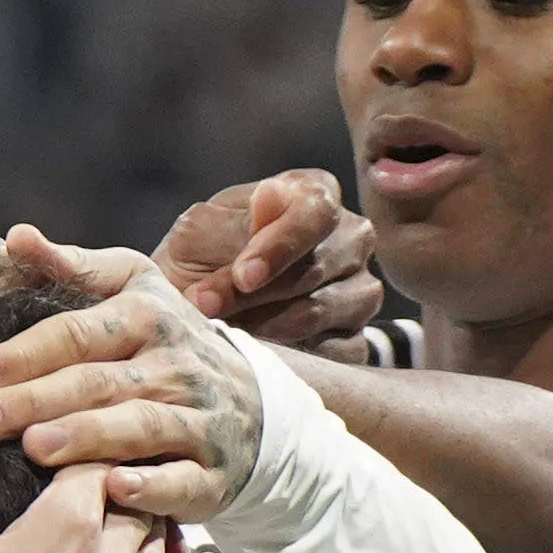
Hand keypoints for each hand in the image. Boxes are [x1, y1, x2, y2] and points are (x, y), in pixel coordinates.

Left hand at [0, 265, 266, 523]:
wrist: (253, 402)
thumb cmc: (164, 344)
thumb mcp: (130, 289)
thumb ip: (71, 268)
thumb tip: (16, 237)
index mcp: (146, 316)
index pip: (76, 333)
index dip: (22, 355)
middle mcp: (174, 364)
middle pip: (97, 381)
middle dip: (34, 400)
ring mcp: (198, 418)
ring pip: (139, 425)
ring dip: (88, 435)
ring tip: (35, 448)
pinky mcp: (212, 472)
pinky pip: (184, 480)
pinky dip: (152, 486)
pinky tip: (113, 490)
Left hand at [149, 170, 379, 346]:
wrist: (194, 313)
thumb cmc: (199, 261)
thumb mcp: (200, 234)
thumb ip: (234, 220)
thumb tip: (270, 197)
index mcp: (314, 195)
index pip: (316, 213)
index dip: (280, 247)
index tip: (244, 277)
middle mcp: (350, 238)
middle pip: (314, 268)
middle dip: (254, 295)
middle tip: (207, 309)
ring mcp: (359, 289)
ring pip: (317, 312)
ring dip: (260, 326)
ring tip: (222, 328)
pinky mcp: (355, 339)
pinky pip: (328, 351)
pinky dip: (285, 356)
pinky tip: (254, 353)